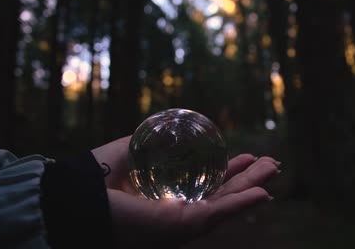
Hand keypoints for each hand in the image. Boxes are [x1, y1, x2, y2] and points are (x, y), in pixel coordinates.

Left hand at [92, 136, 280, 247]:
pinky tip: (263, 193)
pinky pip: (218, 215)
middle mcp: (179, 210)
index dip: (230, 171)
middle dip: (248, 178)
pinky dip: (242, 205)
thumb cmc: (99, 176)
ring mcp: (182, 220)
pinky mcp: (182, 226)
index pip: (207, 184)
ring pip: (227, 203)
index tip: (246, 155)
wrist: (80, 196)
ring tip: (274, 168)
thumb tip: (176, 129)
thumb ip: (155, 142)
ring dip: (253, 187)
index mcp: (169, 195)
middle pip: (223, 194)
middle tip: (271, 162)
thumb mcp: (135, 151)